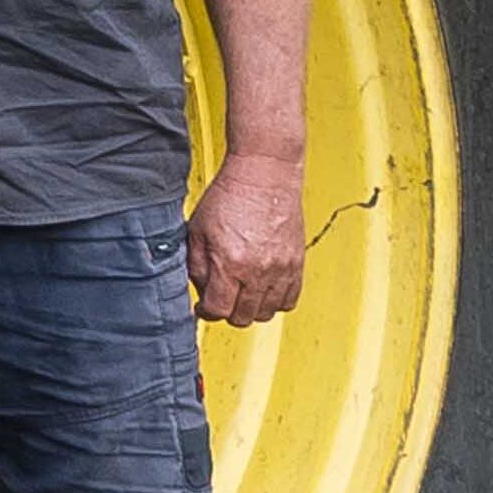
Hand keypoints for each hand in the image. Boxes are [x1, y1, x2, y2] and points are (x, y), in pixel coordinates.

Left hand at [188, 153, 309, 326]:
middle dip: (227, 311)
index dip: (206, 311)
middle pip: (243, 317)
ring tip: (241, 292)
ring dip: (251, 308)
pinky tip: (262, 288)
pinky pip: (290, 299)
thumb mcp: (196, 231)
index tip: (203, 306)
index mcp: (230, 264)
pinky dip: (275, 300)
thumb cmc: (229, 197)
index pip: (218, 310)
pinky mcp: (297, 263)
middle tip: (221, 297)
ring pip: (267, 313)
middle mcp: (259, 271)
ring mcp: (281, 269)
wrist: (264, 176)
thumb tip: (201, 290)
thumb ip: (196, 266)